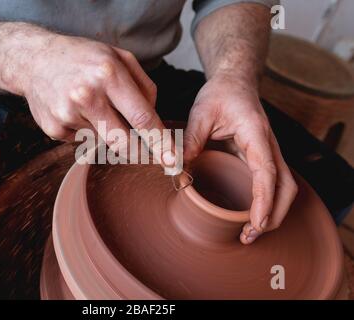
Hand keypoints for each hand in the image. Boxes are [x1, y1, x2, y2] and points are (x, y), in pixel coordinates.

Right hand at [10, 34, 174, 165]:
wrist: (33, 60)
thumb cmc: (82, 57)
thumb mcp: (118, 57)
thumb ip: (144, 86)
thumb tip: (155, 119)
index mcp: (108, 74)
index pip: (142, 117)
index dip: (160, 142)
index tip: (172, 160)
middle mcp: (87, 96)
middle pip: (124, 142)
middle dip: (139, 152)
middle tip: (145, 151)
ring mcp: (68, 115)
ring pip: (105, 141)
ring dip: (107, 131)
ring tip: (92, 106)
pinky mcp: (54, 129)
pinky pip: (83, 141)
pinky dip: (86, 130)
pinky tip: (75, 110)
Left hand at [184, 73, 297, 243]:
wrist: (234, 82)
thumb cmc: (220, 94)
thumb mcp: (200, 113)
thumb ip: (190, 140)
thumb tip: (178, 170)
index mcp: (256, 134)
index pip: (267, 171)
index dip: (264, 199)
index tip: (257, 222)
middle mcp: (269, 145)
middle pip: (286, 186)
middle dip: (273, 215)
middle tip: (249, 236)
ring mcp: (268, 153)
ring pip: (283, 188)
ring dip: (272, 213)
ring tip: (250, 233)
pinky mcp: (262, 158)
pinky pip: (272, 184)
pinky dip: (266, 203)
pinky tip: (250, 216)